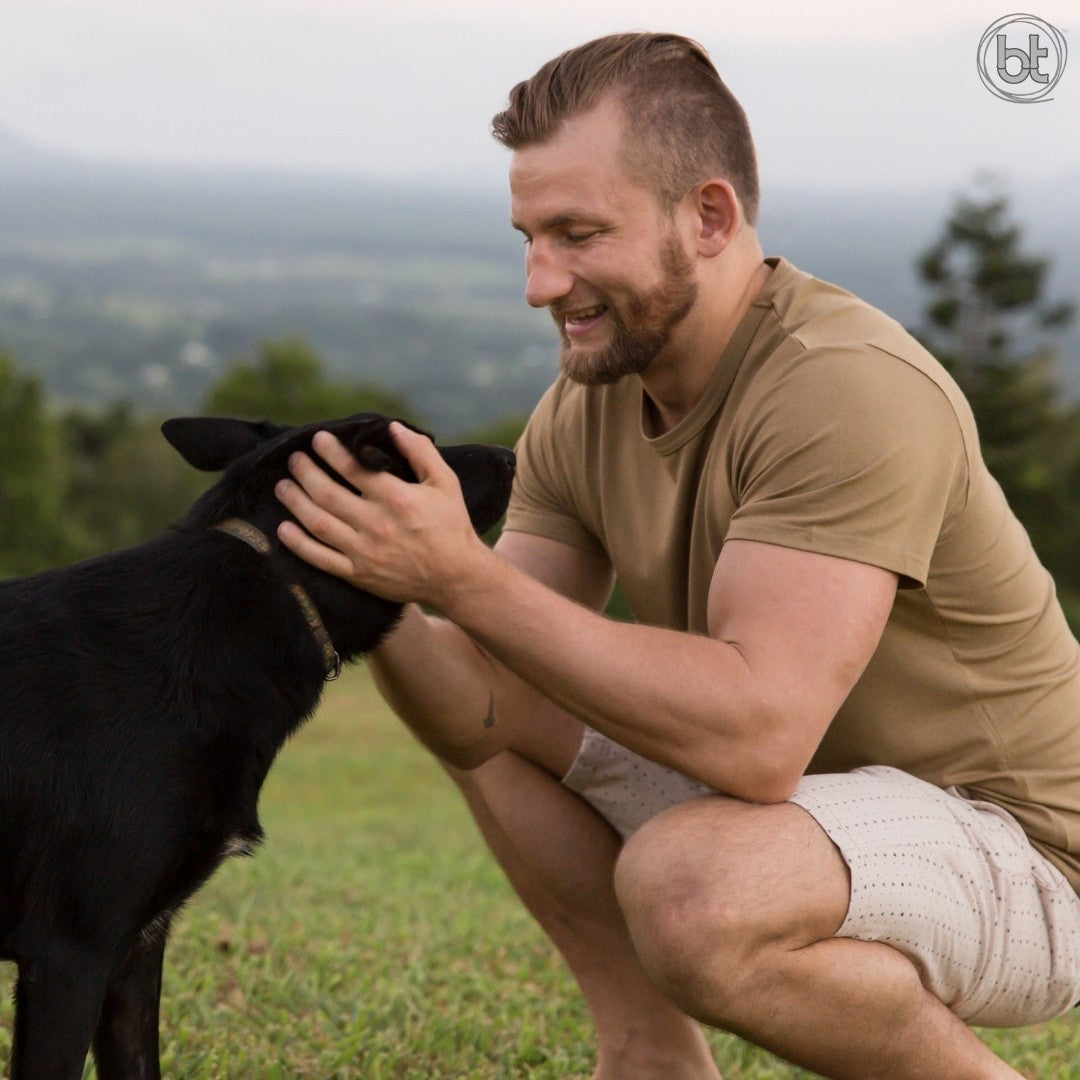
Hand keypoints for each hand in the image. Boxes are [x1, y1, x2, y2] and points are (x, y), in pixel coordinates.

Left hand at [274, 422, 490, 608]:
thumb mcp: (445, 482)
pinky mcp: (359, 574)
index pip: (354, 469)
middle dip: (305, 473)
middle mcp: (377, 524)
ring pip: (319, 523)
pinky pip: (320, 558)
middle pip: (328, 494)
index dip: (331, 452)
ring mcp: (365, 552)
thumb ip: (420, 452)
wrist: (457, 577)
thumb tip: (393, 428)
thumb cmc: (452, 525)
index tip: (317, 440)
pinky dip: (299, 543)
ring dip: (296, 502)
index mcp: (398, 499)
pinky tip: (284, 528)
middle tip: (293, 460)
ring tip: (283, 487)